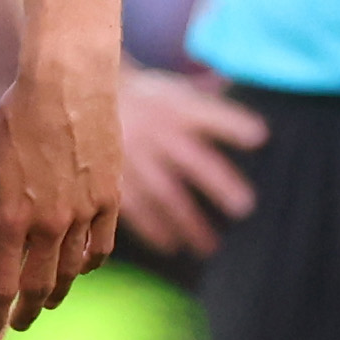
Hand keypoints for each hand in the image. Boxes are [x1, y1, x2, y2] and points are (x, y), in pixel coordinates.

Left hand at [0, 49, 119, 334]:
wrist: (66, 87)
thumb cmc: (14, 119)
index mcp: (11, 215)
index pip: (0, 283)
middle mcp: (49, 224)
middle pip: (39, 287)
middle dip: (25, 311)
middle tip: (16, 323)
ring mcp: (84, 216)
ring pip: (72, 273)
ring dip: (57, 292)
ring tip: (46, 300)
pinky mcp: (110, 203)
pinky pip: (101, 249)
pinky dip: (89, 265)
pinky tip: (80, 268)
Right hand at [113, 65, 262, 256]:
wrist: (80, 96)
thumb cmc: (144, 101)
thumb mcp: (172, 92)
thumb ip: (209, 106)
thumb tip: (254, 119)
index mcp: (172, 105)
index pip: (205, 112)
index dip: (230, 122)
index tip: (259, 135)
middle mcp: (152, 128)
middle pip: (189, 157)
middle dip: (216, 181)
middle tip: (244, 205)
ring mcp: (129, 152)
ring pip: (163, 190)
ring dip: (187, 220)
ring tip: (211, 247)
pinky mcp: (109, 172)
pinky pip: (131, 203)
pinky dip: (151, 226)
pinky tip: (170, 244)